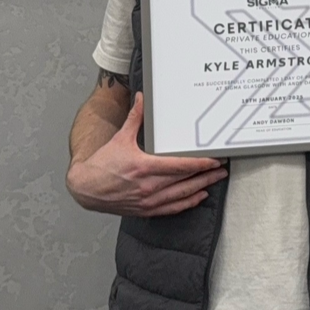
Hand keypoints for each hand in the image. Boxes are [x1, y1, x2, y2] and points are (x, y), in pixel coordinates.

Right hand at [68, 92, 227, 216]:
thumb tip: (141, 98)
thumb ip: (134, 118)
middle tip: (223, 170)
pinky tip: (198, 197)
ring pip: (182, 196)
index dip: (200, 164)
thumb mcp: (119, 139)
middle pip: (186, 181)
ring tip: (215, 182)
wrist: (86, 189)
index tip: (214, 160)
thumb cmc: (102, 166)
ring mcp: (148, 200)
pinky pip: (172, 208)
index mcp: (144, 167)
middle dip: (207, 175)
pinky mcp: (145, 210)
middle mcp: (148, 186)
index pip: (180, 166)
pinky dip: (187, 203)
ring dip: (201, 188)